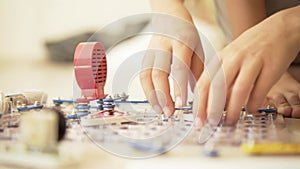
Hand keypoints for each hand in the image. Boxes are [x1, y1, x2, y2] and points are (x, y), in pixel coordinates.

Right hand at [140, 1, 202, 115]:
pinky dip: (147, 91)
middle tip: (169, 112)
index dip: (179, 87)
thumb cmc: (186, 33)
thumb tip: (196, 94)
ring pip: (146, 76)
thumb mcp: (198, 48)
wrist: (168, 17)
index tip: (181, 103)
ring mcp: (151, 51)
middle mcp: (163, 46)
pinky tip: (154, 102)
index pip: (179, 67)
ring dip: (152, 96)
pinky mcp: (144, 57)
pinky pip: (142, 76)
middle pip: (159, 73)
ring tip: (160, 111)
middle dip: (163, 95)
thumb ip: (197, 70)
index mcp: (181, 42)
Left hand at [194, 7, 299, 124]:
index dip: (199, 103)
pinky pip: (259, 90)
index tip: (198, 118)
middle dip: (211, 109)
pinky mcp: (270, 67)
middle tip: (210, 124)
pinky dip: (253, 104)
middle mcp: (233, 58)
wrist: (278, 29)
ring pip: (237, 90)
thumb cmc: (251, 47)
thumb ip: (221, 76)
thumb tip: (211, 102)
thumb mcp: (230, 57)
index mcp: (221, 57)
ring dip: (232, 110)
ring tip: (230, 121)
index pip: (204, 83)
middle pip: (217, 87)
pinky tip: (250, 110)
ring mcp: (252, 61)